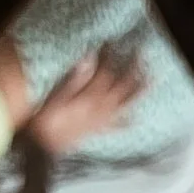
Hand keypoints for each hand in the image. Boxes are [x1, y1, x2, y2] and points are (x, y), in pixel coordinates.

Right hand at [27, 44, 145, 155]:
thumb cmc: (45, 122)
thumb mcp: (55, 97)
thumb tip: (88, 58)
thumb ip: (73, 79)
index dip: (108, 56)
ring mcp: (100, 122)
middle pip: (121, 88)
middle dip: (131, 70)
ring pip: (124, 105)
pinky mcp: (96, 131)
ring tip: (150, 81)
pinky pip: (115, 126)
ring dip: (137, 92)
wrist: (43, 150)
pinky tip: (134, 120)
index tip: (111, 41)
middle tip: (140, 56)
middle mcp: (100, 110)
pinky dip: (126, 122)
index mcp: (90, 100)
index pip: (105, 73)